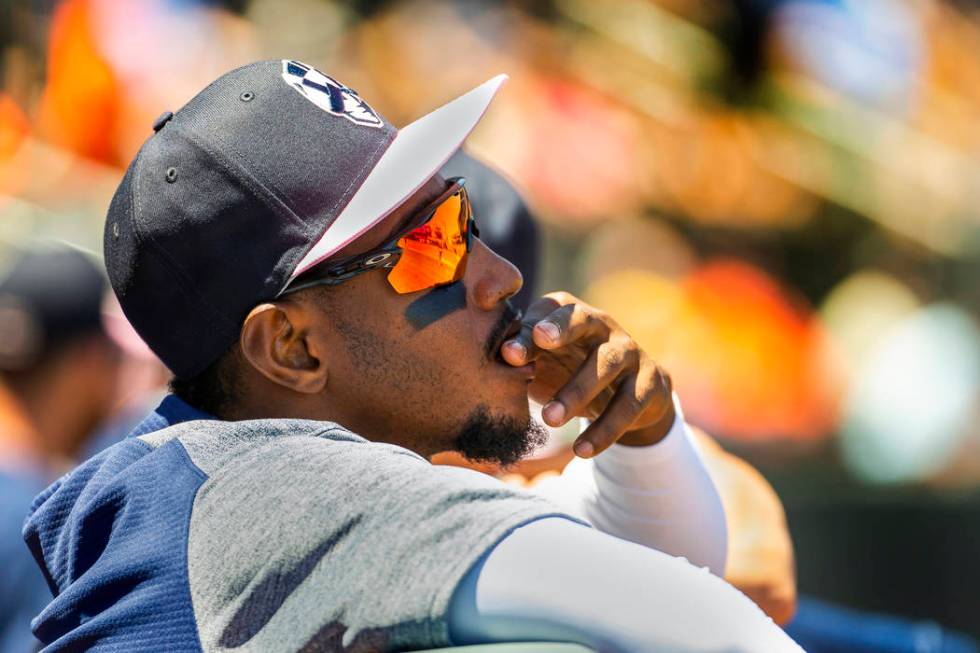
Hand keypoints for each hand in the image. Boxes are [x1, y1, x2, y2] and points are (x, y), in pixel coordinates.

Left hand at [501, 292, 674, 456]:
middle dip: (560, 332)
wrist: (627, 395)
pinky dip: (604, 430)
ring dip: (576, 392)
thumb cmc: (569, 370)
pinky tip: (581, 450)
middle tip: (536, 346)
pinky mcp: (649, 381)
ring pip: (606, 364)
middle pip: (583, 320)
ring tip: (549, 420)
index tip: (509, 352)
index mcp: (570, 313)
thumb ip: (523, 355)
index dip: (529, 330)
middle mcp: (602, 324)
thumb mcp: (543, 362)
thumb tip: (502, 359)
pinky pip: (627, 405)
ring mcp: (629, 350)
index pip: (548, 312)